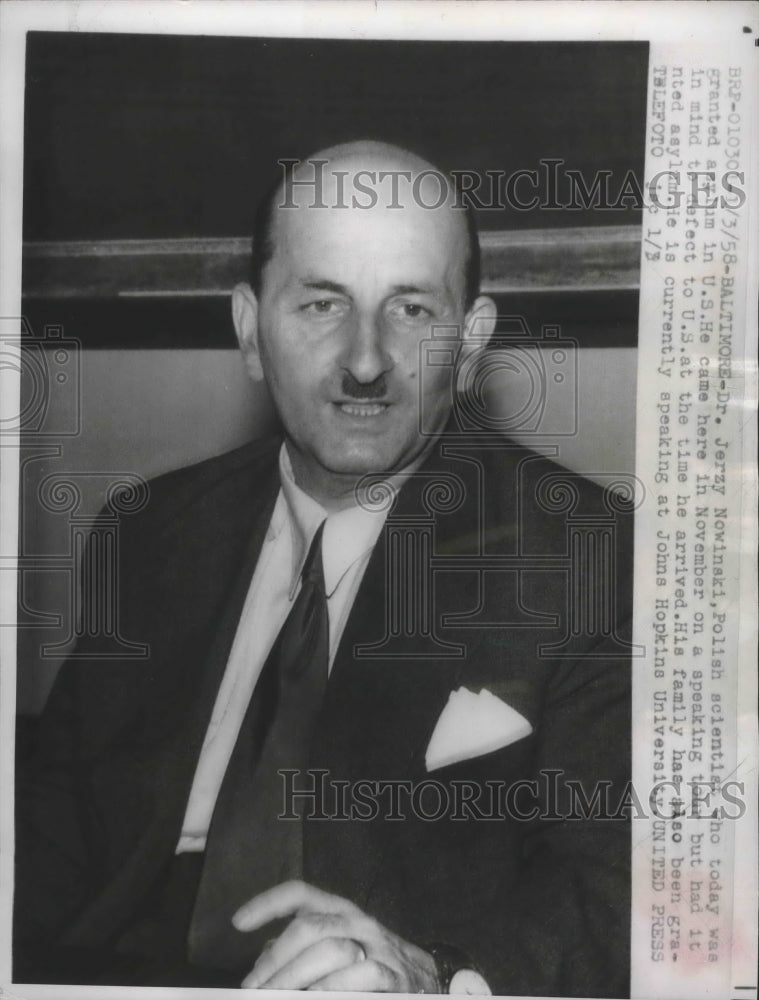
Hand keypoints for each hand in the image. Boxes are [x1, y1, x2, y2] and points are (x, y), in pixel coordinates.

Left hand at [232, 879, 438, 991]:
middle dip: (275, 960)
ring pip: (330, 949)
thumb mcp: (339, 949)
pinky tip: (315, 997)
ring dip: (295, 978)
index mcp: (341, 912)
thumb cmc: (373, 966)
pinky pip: (361, 975)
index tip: (239, 922)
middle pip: (310, 927)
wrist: (429, 982)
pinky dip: (332, 988)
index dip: (268, 902)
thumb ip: (303, 952)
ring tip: (274, 997)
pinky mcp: (394, 977)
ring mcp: (378, 948)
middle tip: (254, 987)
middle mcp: (358, 922)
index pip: (301, 894)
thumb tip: (264, 961)